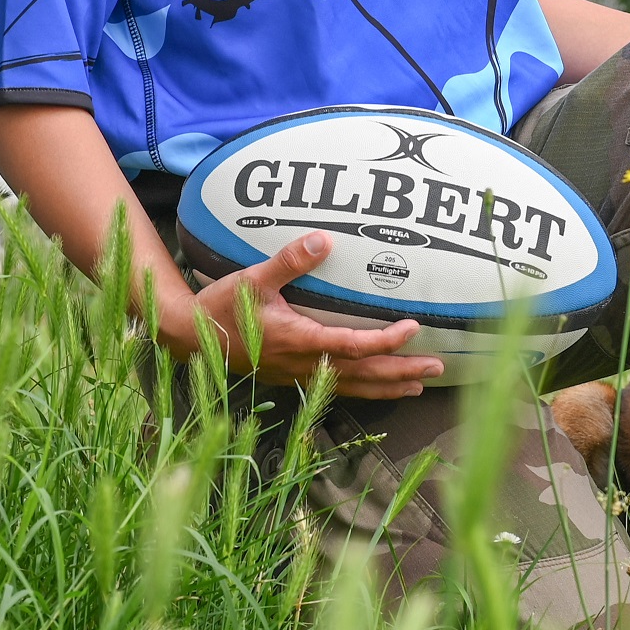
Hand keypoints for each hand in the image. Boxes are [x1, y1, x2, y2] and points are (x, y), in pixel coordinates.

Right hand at [182, 232, 444, 397]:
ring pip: (354, 387)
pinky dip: (365, 389)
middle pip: (363, 373)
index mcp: (298, 340)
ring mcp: (299, 375)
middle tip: (438, 368)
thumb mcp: (253, 278)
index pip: (353, 345)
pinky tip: (378, 387)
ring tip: (419, 386)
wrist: (190, 338)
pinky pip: (338, 389)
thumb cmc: (222, 307)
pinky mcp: (293, 378)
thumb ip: (289, 260)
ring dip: (389, 386)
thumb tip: (323, 239)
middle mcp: (304, 364)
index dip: (386, 341)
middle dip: (402, 371)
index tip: (413, 328)